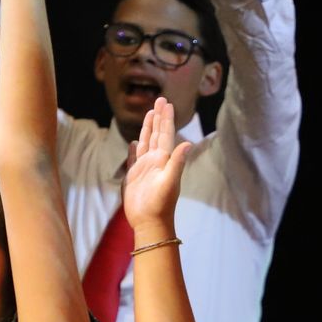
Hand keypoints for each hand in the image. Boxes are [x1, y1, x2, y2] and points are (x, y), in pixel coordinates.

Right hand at [122, 98, 192, 232]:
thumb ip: (177, 162)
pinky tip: (134, 142)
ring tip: (149, 114)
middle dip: (158, 117)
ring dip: (147, 128)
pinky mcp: (134, 176)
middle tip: (160, 100)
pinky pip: (134, 158)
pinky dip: (135, 149)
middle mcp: (155, 161)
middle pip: (156, 134)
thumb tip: (188, 143)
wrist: (149, 222)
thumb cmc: (160, 204)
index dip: (166, 119)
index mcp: (164, 160)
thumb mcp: (170, 182)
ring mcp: (144, 168)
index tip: (167, 103)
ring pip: (146, 142)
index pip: (165, 134)